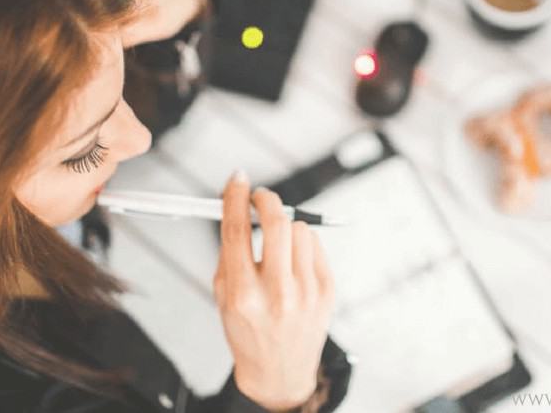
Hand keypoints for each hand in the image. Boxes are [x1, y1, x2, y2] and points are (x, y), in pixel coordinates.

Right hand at [214, 170, 334, 411]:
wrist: (279, 371)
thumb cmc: (248, 331)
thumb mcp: (223, 296)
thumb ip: (229, 252)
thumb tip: (236, 205)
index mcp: (242, 294)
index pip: (237, 231)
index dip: (235, 197)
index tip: (237, 180)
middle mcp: (276, 293)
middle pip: (276, 222)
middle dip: (266, 200)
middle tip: (259, 197)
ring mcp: (306, 292)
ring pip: (299, 229)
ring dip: (285, 227)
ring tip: (277, 245)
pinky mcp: (327, 290)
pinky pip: (315, 245)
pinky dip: (302, 244)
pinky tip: (293, 262)